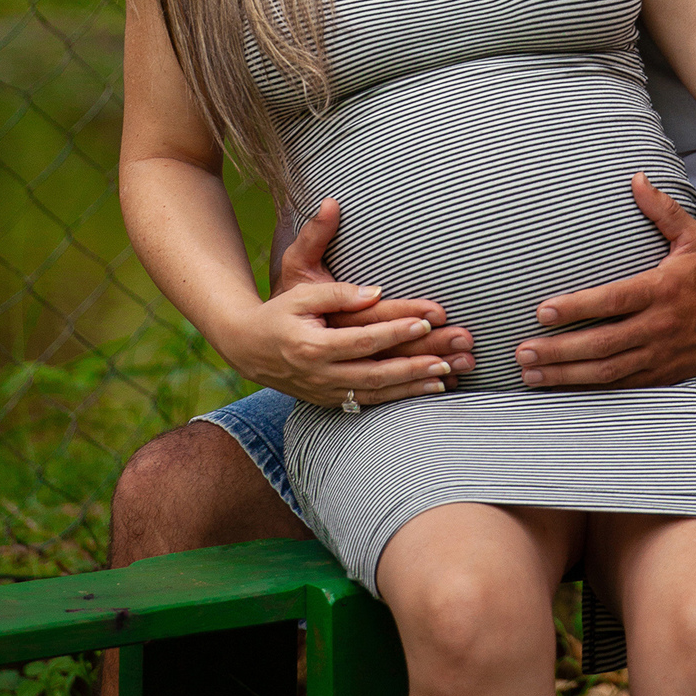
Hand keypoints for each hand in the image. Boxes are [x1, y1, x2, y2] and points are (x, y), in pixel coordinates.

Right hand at [244, 195, 473, 401]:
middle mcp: (320, 375)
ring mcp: (325, 393)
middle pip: (375, 373)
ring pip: (376, 393)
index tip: (424, 322)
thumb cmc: (278, 313)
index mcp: (313, 346)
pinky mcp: (330, 402)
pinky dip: (397, 399)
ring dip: (411, 387)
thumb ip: (338, 293)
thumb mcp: (301, 293)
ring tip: (445, 378)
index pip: (362, 339)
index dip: (394, 332)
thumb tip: (375, 292)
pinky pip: (368, 403)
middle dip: (414, 366)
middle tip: (447, 358)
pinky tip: (423, 392)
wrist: (248, 348)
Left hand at [514, 173, 695, 389]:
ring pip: (606, 371)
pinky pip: (619, 385)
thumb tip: (636, 178)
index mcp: (662, 291)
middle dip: (560, 350)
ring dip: (566, 375)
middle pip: (602, 344)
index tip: (543, 311)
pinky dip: (587, 388)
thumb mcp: (694, 238)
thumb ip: (662, 210)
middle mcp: (658, 327)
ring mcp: (658, 356)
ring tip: (530, 374)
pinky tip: (559, 387)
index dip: (577, 307)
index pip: (613, 301)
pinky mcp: (659, 375)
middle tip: (523, 352)